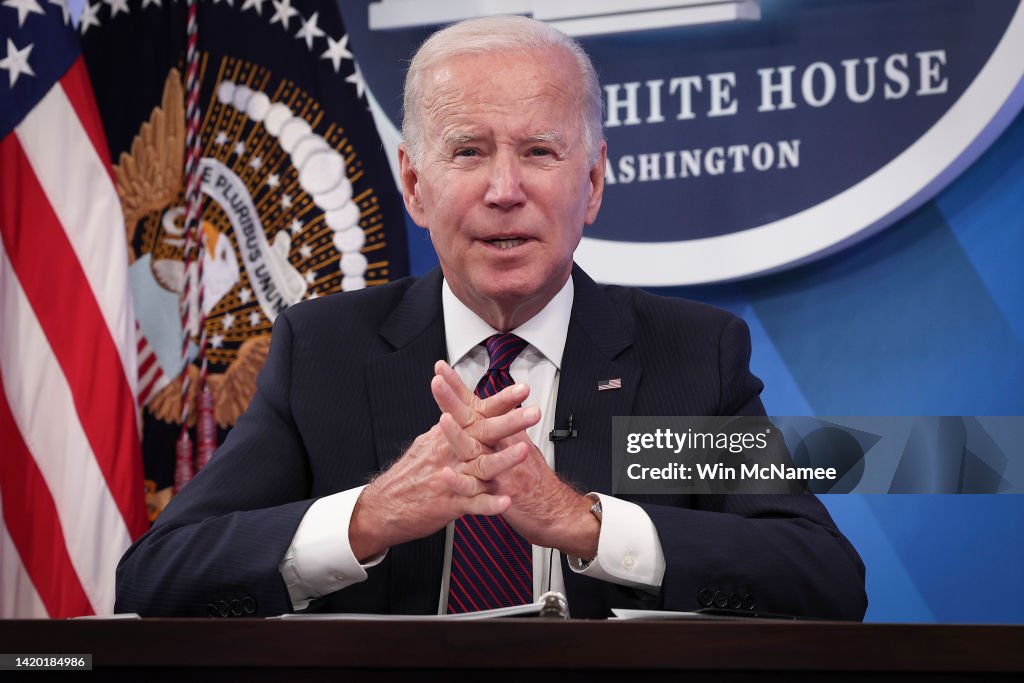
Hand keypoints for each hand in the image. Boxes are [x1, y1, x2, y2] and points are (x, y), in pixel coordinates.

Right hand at [348, 373, 540, 561]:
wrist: (383, 506)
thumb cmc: (409, 476)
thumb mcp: (426, 444)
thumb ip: (449, 431)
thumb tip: (460, 412)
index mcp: (448, 437)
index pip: (478, 413)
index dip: (501, 401)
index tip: (522, 389)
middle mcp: (451, 453)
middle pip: (483, 433)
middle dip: (510, 421)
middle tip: (533, 412)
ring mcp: (451, 478)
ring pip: (481, 467)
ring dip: (503, 459)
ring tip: (524, 451)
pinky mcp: (449, 504)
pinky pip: (474, 504)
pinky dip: (489, 504)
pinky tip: (505, 502)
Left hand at [432, 362, 599, 559]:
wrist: (556, 510)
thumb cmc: (535, 479)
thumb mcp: (520, 445)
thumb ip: (504, 427)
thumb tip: (492, 407)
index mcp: (501, 433)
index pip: (475, 404)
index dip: (458, 386)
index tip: (440, 368)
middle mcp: (500, 447)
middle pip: (473, 420)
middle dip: (454, 400)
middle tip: (438, 382)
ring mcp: (499, 469)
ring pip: (474, 450)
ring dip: (458, 435)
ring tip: (442, 419)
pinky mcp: (499, 493)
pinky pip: (475, 489)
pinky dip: (461, 483)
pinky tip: (446, 475)